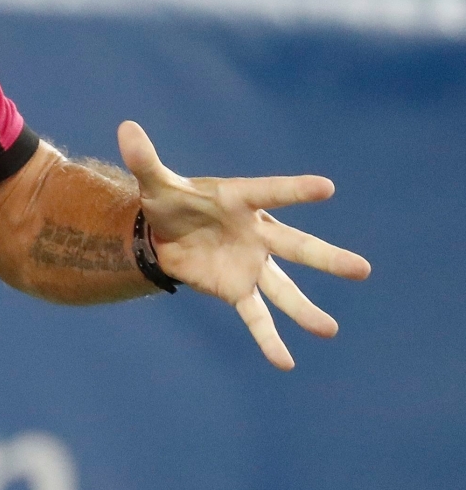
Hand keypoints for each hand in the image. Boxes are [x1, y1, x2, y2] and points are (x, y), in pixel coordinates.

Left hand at [118, 121, 370, 369]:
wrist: (163, 233)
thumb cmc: (170, 201)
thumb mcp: (155, 182)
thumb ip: (145, 159)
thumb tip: (126, 127)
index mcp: (240, 200)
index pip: (271, 193)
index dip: (295, 190)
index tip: (327, 187)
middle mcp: (257, 233)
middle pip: (295, 247)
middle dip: (326, 258)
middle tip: (362, 269)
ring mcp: (252, 264)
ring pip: (283, 288)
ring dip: (304, 310)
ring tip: (329, 330)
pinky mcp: (237, 289)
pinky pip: (256, 316)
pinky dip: (268, 339)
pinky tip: (284, 362)